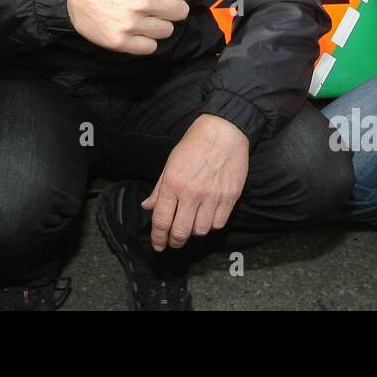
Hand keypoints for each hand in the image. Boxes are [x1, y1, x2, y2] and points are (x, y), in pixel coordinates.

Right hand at [64, 0, 193, 54]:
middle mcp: (144, 1)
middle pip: (180, 10)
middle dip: (170, 4)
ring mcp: (133, 23)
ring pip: (168, 30)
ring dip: (159, 22)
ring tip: (144, 13)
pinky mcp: (122, 41)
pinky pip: (151, 47)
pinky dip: (146, 40)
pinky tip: (136, 27)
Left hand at [142, 114, 249, 250]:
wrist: (223, 132)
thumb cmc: (194, 144)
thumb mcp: (170, 163)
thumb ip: (158, 188)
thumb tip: (147, 206)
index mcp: (173, 184)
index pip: (161, 220)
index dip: (158, 238)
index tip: (158, 245)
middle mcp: (191, 193)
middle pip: (180, 232)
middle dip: (174, 241)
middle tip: (173, 241)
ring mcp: (212, 196)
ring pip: (200, 231)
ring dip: (194, 231)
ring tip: (191, 224)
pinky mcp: (229, 197)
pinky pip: (218, 223)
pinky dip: (212, 224)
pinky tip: (208, 216)